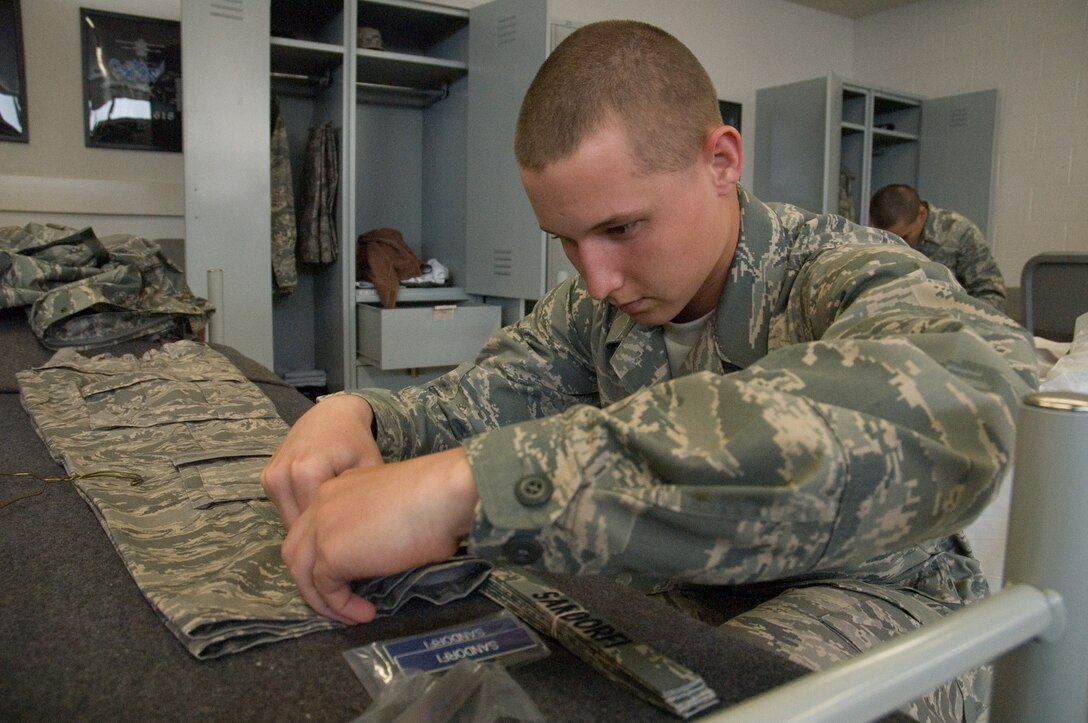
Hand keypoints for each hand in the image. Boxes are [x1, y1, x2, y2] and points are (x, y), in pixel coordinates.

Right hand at [261, 394, 383, 527]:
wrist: (332, 415)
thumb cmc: (355, 442)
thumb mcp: (368, 467)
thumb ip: (362, 500)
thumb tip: (361, 532)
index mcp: (306, 473)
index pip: (316, 526)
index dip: (336, 536)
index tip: (352, 534)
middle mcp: (281, 475)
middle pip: (298, 527)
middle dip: (319, 534)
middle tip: (342, 526)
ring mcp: (270, 477)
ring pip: (289, 520)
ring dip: (308, 524)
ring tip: (331, 512)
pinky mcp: (266, 478)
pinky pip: (283, 508)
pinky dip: (300, 509)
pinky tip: (318, 500)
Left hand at [281, 447, 478, 623]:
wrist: (444, 494)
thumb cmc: (437, 496)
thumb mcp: (394, 506)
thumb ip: (374, 523)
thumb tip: (381, 550)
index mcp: (338, 486)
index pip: (314, 525)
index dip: (324, 554)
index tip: (351, 575)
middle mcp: (322, 503)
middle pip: (297, 549)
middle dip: (312, 579)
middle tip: (340, 599)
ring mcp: (322, 529)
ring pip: (304, 573)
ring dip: (324, 599)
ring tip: (351, 614)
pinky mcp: (332, 555)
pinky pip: (327, 591)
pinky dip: (343, 607)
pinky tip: (366, 613)